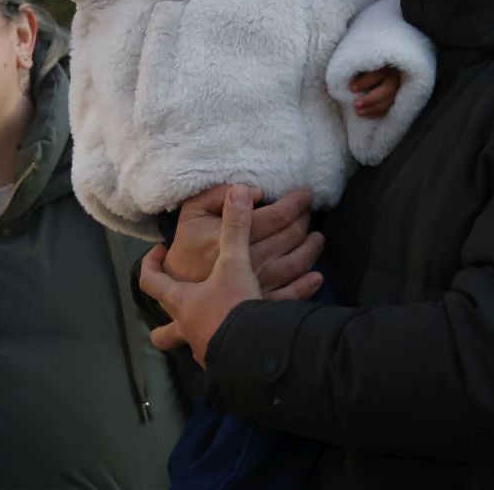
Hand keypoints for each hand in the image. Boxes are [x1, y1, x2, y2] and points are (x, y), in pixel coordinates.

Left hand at [140, 188, 320, 364]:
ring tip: (213, 326)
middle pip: (164, 335)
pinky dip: (228, 351)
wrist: (255, 355)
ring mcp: (206, 352)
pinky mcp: (227, 368)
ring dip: (202, 335)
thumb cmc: (234, 307)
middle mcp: (189, 329)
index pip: (152, 282)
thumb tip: (238, 191)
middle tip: (171, 313)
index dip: (150, 267)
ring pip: (194, 346)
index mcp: (183, 302)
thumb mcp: (235, 263)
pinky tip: (240, 348)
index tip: (156, 254)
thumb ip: (236, 227)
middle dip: (164, 329)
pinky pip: (221, 360)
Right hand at [164, 186, 322, 293]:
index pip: (275, 216)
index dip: (294, 202)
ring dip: (312, 248)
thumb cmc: (187, 248)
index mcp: (232, 238)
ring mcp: (256, 285)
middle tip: (307, 212)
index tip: (304, 195)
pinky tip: (316, 275)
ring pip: (296, 263)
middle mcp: (248, 262)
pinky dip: (308, 284)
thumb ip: (217, 195)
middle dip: (303, 220)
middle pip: (290, 236)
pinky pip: (292, 295)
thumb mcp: (191, 213)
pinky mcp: (260, 303)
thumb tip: (254, 191)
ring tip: (316, 237)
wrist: (177, 292)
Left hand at [350, 67, 400, 119]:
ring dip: (373, 109)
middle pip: (387, 89)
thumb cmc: (363, 65)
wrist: (375, 66)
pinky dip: (379, 113)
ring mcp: (398, 87)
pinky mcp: (398, 96)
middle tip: (356, 105)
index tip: (351, 89)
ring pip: (390, 100)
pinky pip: (390, 107)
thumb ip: (355, 70)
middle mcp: (394, 75)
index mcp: (385, 64)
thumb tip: (343, 79)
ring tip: (358, 112)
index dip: (365, 82)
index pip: (377, 74)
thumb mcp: (358, 63)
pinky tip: (367, 115)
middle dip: (371, 99)